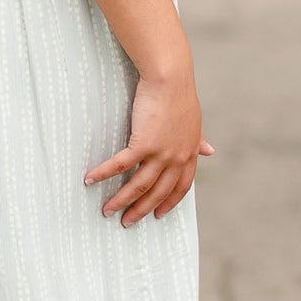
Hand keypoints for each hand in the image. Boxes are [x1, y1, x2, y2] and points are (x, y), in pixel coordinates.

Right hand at [85, 73, 212, 225]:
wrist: (171, 78)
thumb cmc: (180, 95)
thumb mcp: (194, 122)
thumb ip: (198, 141)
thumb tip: (210, 151)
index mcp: (189, 154)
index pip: (181, 187)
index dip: (169, 202)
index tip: (158, 214)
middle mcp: (176, 158)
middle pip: (158, 192)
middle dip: (141, 210)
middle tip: (127, 222)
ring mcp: (160, 153)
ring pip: (139, 185)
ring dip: (122, 200)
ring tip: (107, 210)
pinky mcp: (143, 143)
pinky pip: (120, 165)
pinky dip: (103, 174)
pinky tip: (90, 180)